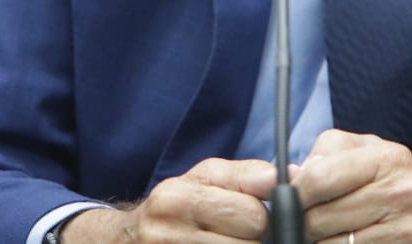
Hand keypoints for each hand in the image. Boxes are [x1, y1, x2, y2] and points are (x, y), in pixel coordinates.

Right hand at [61, 158, 275, 242]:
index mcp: (176, 199)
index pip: (253, 215)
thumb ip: (245, 174)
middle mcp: (167, 233)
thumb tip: (286, 174)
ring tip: (226, 243)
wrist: (125, 241)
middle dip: (253, 239)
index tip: (249, 216)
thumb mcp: (203, 179)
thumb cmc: (174, 207)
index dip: (260, 216)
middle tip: (237, 235)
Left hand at [294, 130, 411, 243]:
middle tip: (302, 222)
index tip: (287, 200)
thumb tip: (286, 176)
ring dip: (318, 242)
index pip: (318, 179)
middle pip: (319, 219)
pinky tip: (343, 242)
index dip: (293, 194)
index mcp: (386, 158)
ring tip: (325, 233)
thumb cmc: (396, 184)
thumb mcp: (369, 154)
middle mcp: (398, 192)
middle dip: (302, 223)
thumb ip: (326, 156)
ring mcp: (403, 230)